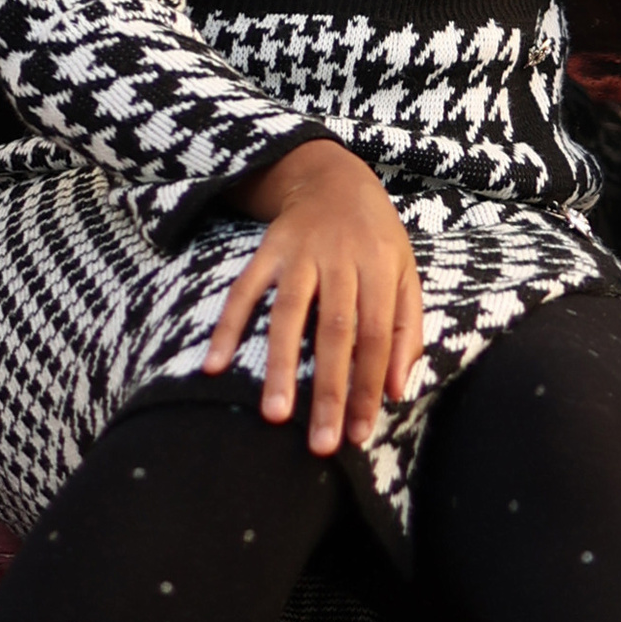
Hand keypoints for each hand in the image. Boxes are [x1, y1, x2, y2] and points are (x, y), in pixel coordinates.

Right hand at [206, 139, 426, 453]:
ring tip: (274, 415)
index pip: (375, 336)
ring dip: (279, 365)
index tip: (359, 434)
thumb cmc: (376, 238)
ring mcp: (299, 253)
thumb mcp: (406, 272)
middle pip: (333, 331)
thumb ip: (405, 329)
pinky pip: (244, 290)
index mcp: (379, 267)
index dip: (368, 386)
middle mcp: (339, 259)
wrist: (333, 177)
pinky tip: (214, 365)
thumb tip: (396, 391)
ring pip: (288, 313)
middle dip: (327, 390)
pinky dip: (228, 326)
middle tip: (320, 444)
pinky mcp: (267, 250)